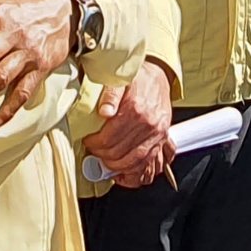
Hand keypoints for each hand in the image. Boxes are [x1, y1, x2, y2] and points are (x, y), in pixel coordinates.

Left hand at [81, 62, 176, 186]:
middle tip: (94, 152)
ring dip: (118, 167)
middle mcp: (149, 124)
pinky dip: (136, 173)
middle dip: (103, 156)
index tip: (88, 142)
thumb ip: (110, 94)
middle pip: (121, 152)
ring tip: (106, 163)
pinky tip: (124, 173)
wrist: (158, 77)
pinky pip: (150, 163)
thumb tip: (104, 112)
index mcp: (136, 110)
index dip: (95, 143)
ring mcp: (158, 134)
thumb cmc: (138, 79)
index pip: (110, 137)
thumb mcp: (120, 79)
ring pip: (136, 161)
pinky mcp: (162, 139)